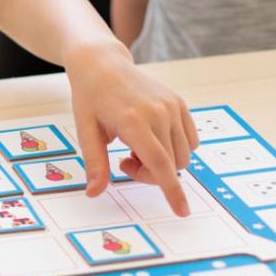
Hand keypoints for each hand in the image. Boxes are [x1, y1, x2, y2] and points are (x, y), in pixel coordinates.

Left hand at [64, 40, 197, 215]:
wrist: (103, 64)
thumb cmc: (91, 98)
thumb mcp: (85, 131)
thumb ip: (94, 163)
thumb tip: (94, 193)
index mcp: (133, 120)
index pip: (159, 163)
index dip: (171, 190)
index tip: (182, 211)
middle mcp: (158, 112)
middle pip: (171, 164)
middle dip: (151, 174)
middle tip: (125, 161)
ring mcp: (172, 106)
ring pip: (183, 155)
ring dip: (163, 162)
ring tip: (136, 145)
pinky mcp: (179, 103)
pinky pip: (190, 140)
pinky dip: (175, 148)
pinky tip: (152, 138)